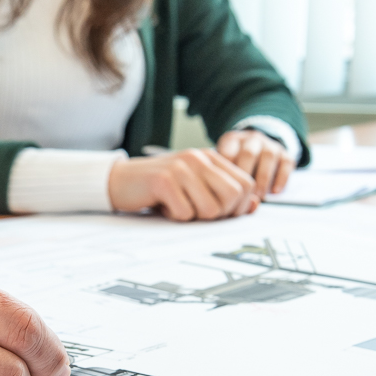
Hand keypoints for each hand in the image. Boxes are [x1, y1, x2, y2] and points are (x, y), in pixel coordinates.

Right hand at [107, 149, 258, 220]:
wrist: (120, 181)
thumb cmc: (159, 187)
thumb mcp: (195, 187)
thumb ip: (224, 193)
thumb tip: (255, 205)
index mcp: (210, 157)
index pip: (246, 184)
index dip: (240, 206)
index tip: (222, 213)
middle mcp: (198, 158)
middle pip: (233, 197)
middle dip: (220, 214)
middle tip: (198, 213)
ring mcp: (181, 168)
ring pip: (211, 209)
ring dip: (195, 217)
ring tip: (179, 207)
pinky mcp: (163, 181)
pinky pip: (184, 213)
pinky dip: (174, 217)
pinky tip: (164, 207)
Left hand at [217, 129, 295, 195]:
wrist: (260, 151)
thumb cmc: (235, 165)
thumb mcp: (225, 164)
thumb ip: (223, 176)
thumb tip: (225, 198)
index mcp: (232, 140)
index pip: (228, 153)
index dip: (227, 173)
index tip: (226, 190)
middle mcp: (252, 139)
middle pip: (248, 154)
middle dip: (246, 176)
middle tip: (243, 195)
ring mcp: (270, 145)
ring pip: (268, 156)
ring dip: (263, 178)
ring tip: (258, 196)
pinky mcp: (286, 154)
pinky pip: (286, 163)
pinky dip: (281, 178)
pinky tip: (274, 192)